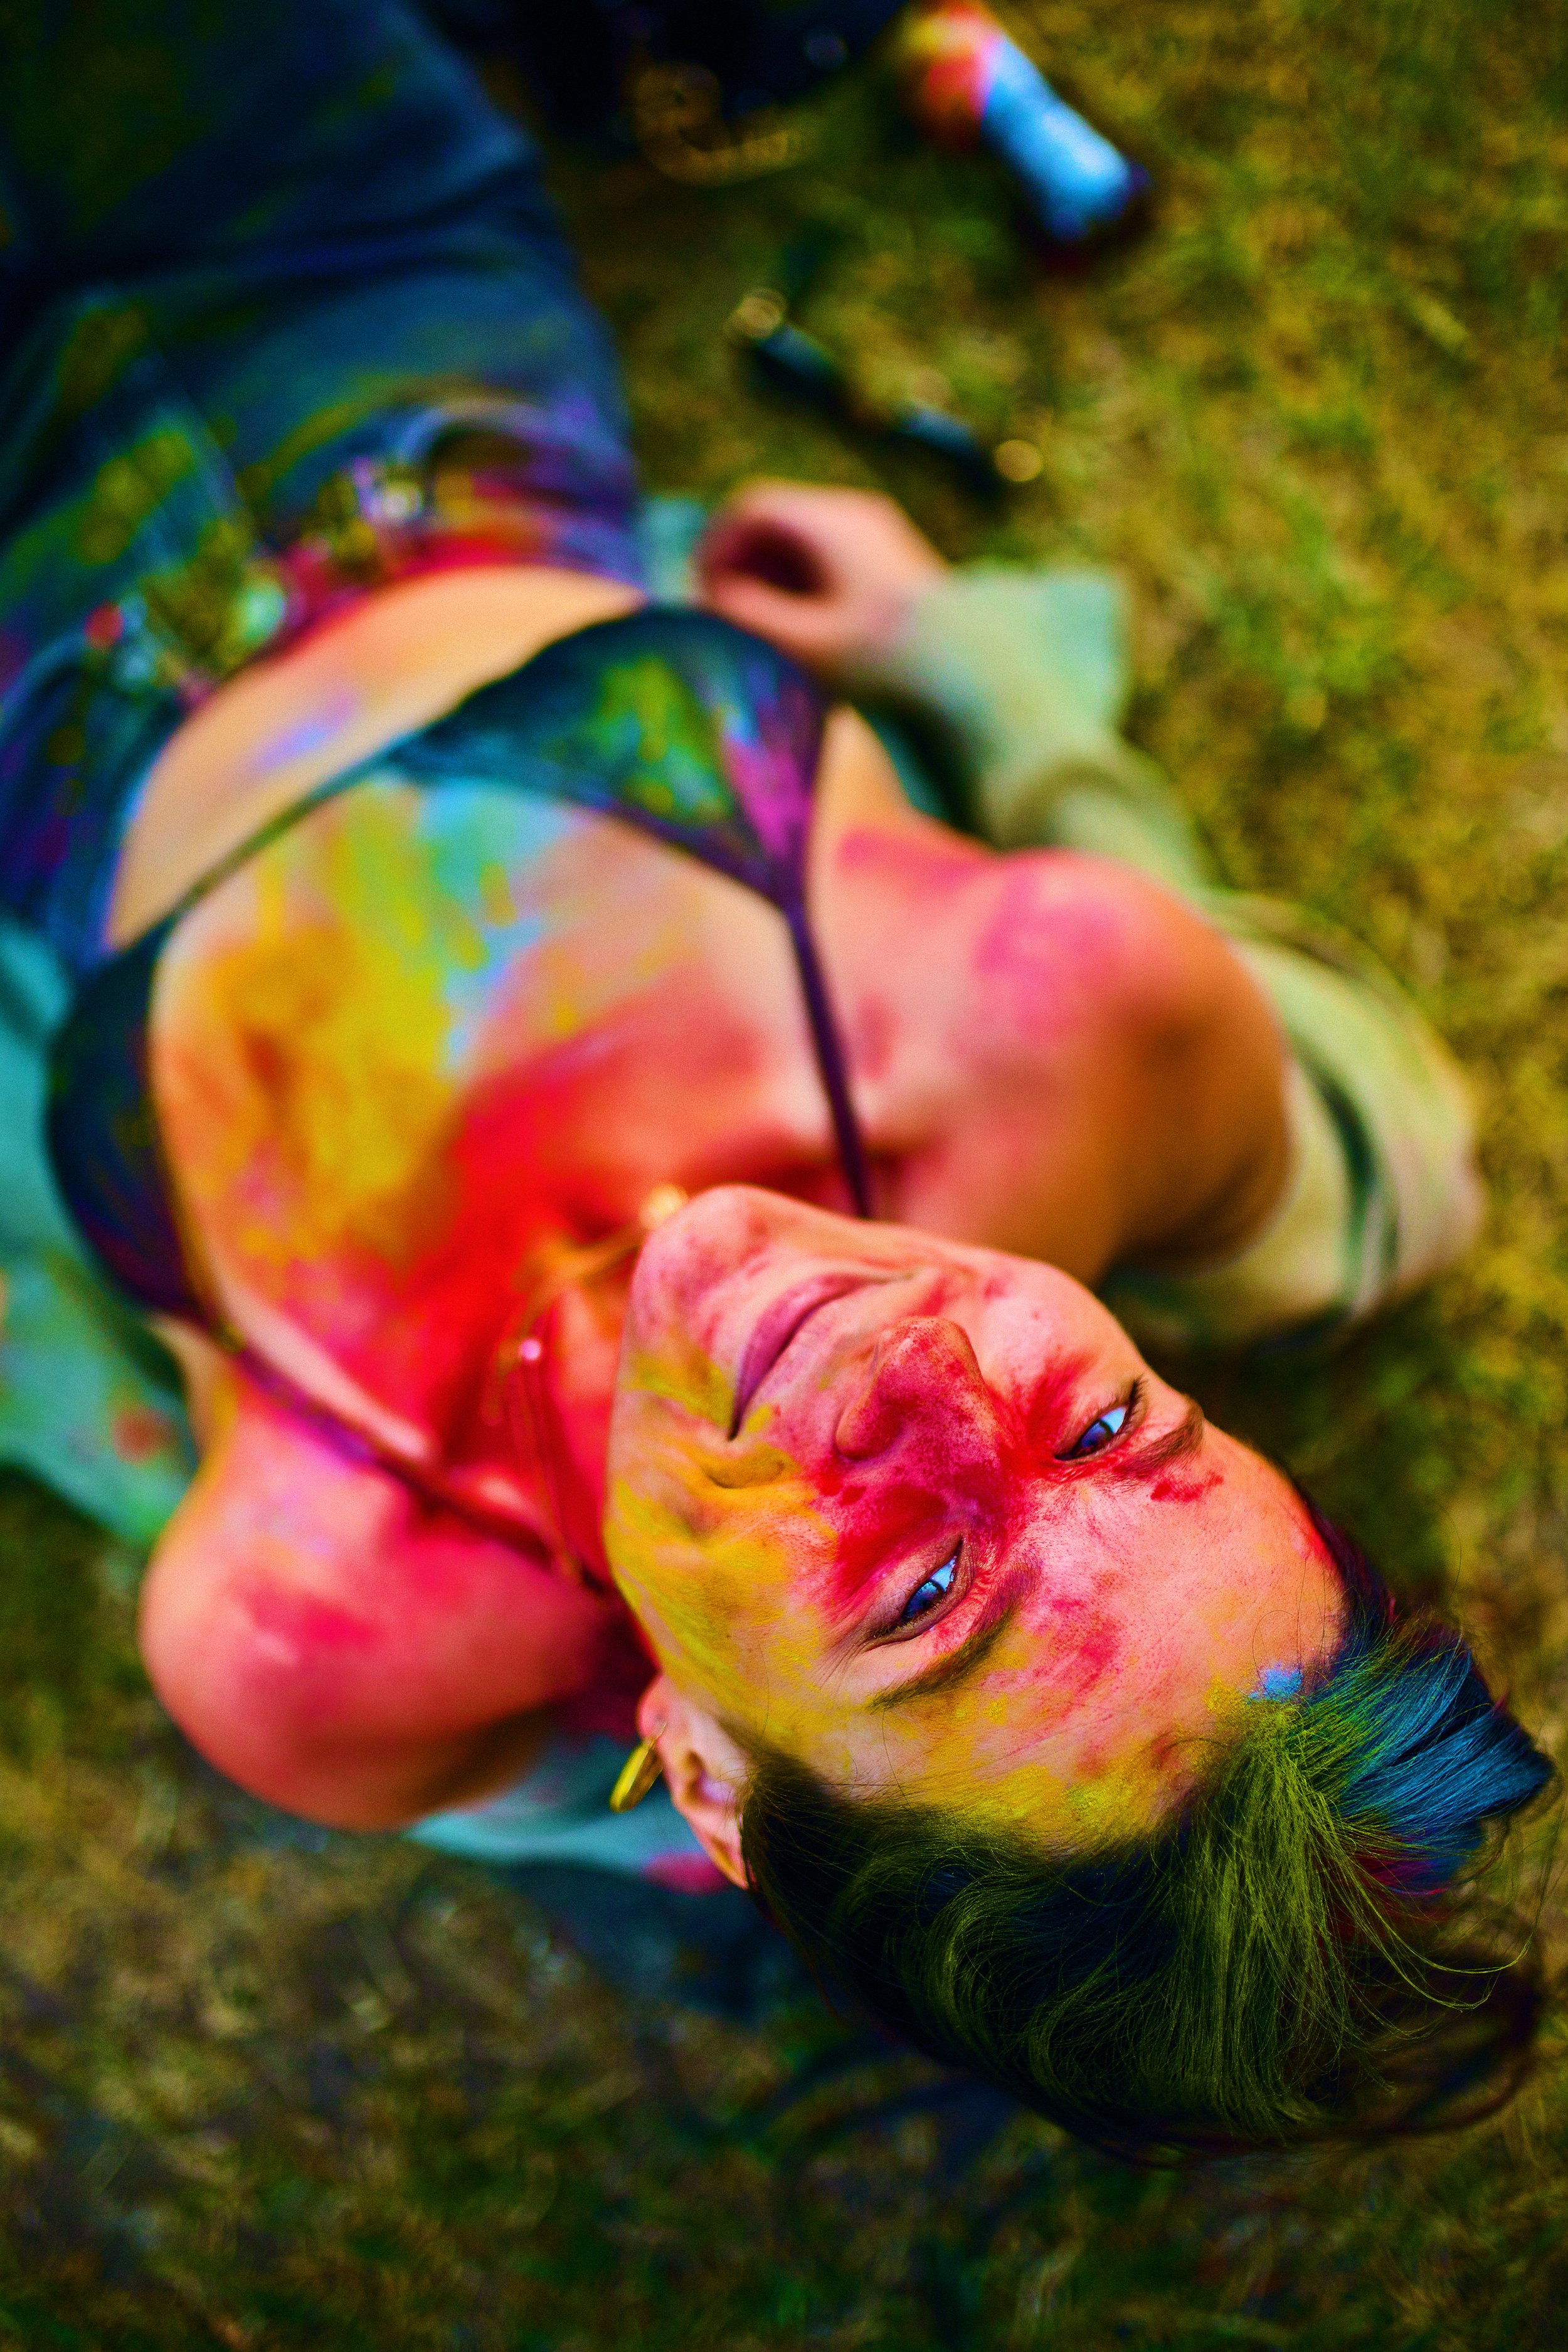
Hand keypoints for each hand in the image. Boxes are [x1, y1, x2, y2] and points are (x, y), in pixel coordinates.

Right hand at [695, 482, 946, 677]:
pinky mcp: (890, 558)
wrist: (974, 671)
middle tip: (725, 614)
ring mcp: (876, 532)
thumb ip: (751, 617)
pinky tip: (799, 626)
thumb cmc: (888, 659)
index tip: (703, 593)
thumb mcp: (807, 644)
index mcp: (832, 522)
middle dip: (741, 562)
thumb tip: (711, 599)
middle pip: (776, 519)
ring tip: (759, 626)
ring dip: (770, 574)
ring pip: (801, 536)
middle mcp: (855, 513)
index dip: (716, 545)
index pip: (752, 507)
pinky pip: (829, 553)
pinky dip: (801, 581)